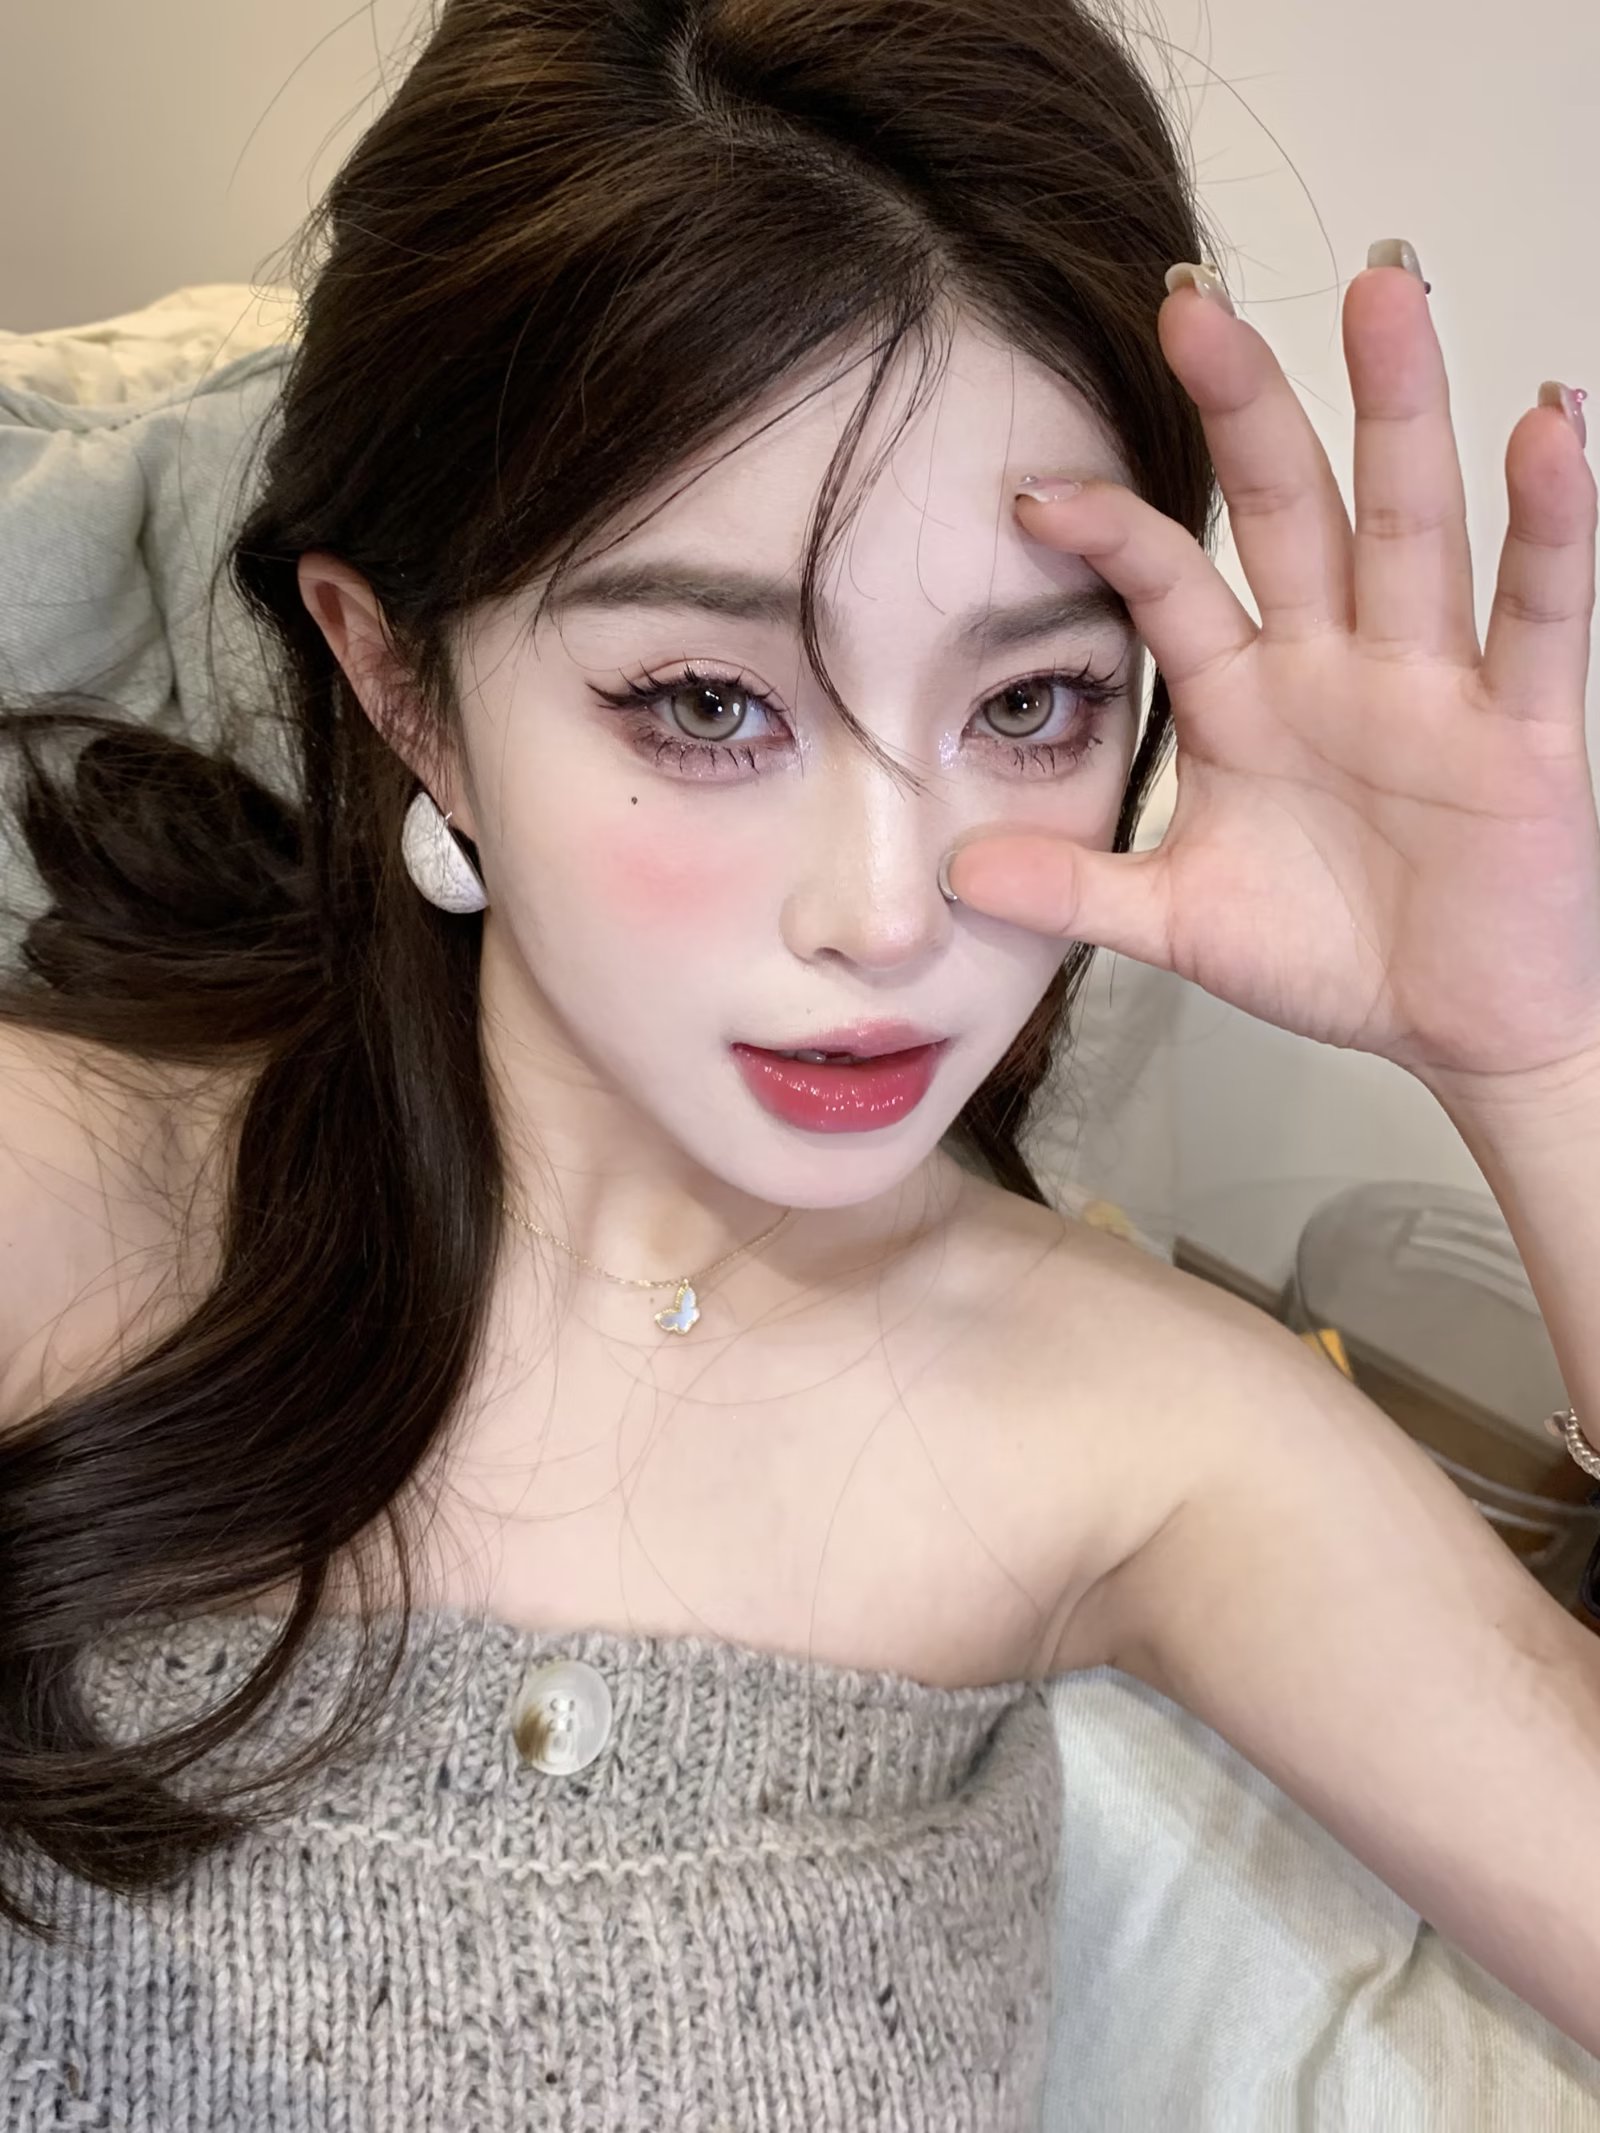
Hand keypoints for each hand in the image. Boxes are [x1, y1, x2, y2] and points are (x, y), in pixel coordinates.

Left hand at [943, 249, 1599, 1093]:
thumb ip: (1078, 890)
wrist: (1456, 1025)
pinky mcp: (1524, 726)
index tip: (1035, 492)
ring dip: (1401, 409)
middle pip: (1291, 509)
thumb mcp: (1183, 923)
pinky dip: (1552, 527)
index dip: (1112, 536)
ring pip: (1413, 525)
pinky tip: (1545, 431)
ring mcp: (1431, 683)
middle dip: (1247, 407)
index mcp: (1246, 700)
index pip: (1171, 590)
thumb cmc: (1333, 953)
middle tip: (1195, 302)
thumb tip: (957, 876)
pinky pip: (1541, 613)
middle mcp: (1335, 664)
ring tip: (1381, 290)